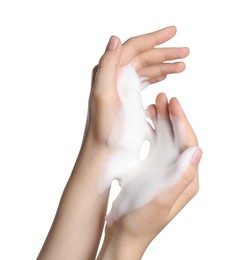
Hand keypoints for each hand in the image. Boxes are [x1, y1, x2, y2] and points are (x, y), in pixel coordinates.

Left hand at [84, 26, 188, 149]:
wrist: (103, 152)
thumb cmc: (105, 131)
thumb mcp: (104, 97)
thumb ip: (107, 66)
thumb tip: (115, 38)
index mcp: (109, 72)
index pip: (133, 47)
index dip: (154, 38)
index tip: (174, 32)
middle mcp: (114, 76)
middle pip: (142, 57)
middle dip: (164, 52)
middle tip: (185, 52)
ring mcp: (121, 87)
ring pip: (145, 68)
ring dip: (164, 64)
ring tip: (182, 65)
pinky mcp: (127, 98)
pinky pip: (143, 80)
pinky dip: (156, 75)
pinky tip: (166, 75)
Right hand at [99, 94, 201, 257]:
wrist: (124, 233)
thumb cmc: (141, 221)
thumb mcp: (161, 200)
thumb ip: (181, 176)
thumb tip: (198, 151)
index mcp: (186, 179)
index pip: (189, 143)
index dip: (182, 121)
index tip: (174, 102)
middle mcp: (178, 172)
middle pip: (179, 137)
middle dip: (172, 116)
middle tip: (164, 98)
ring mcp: (165, 170)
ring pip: (167, 139)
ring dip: (162, 121)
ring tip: (154, 104)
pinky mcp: (153, 170)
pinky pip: (155, 146)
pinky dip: (151, 132)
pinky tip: (145, 122)